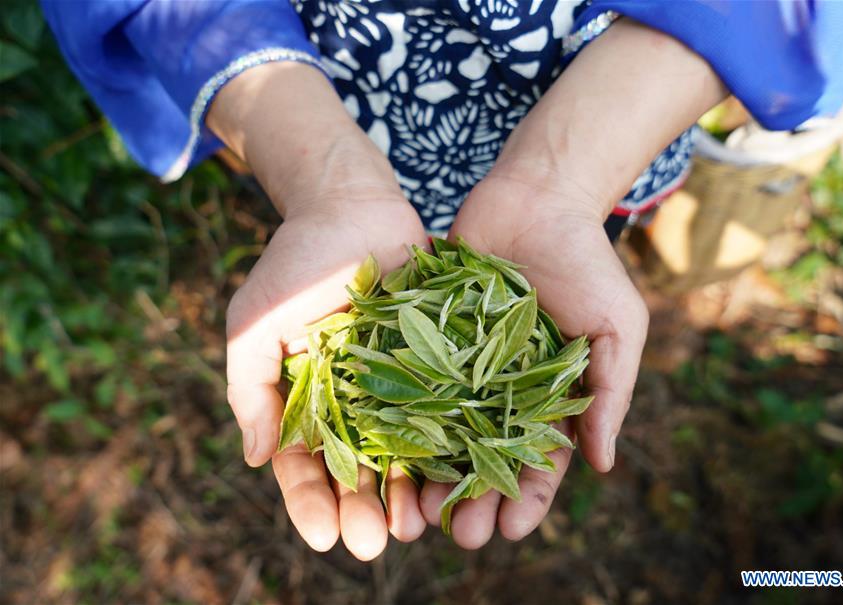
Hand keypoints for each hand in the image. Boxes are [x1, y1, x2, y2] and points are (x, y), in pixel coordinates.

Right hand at [209, 63, 428, 559]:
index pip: (306, 462)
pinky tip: (456, 475)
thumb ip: (251, 390)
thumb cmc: (292, 264)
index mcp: (308, 398)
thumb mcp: (253, 326)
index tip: (322, 535)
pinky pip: (446, 408)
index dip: (311, 502)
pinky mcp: (439, 359)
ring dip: (407, 491)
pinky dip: (449, 443)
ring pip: (405, 449)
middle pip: (360, 468)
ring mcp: (399, 382)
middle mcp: (355, 399)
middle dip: (363, 508)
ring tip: (414, 526)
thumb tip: (256, 459)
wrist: (348, 204)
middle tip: (372, 545)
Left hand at [417, 18, 724, 547]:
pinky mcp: (428, 336)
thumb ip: (610, 392)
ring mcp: (462, 365)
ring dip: (434, 476)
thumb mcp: (616, 326)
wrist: (538, 196)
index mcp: (550, 395)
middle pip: (485, 458)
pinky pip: (412, 383)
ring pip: (443, 433)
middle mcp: (502, 389)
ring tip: (418, 514)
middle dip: (475, 499)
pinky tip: (387, 453)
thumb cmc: (587, 261)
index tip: (511, 529)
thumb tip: (601, 466)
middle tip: (460, 535)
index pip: (540, 460)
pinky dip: (401, 419)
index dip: (529, 498)